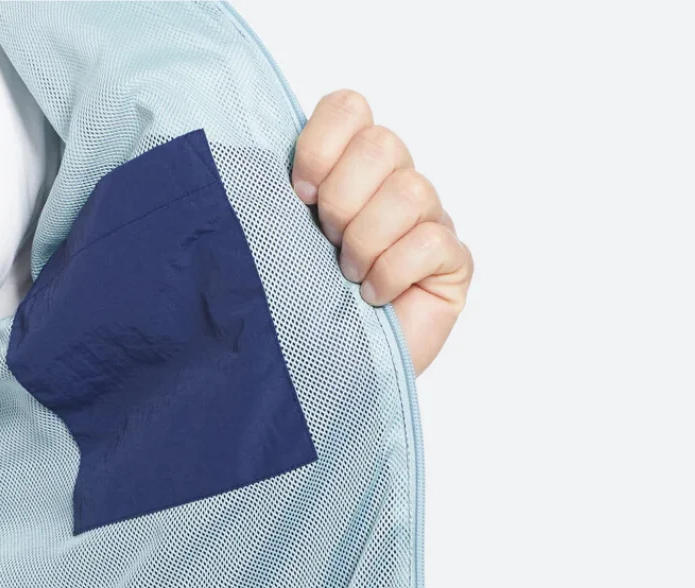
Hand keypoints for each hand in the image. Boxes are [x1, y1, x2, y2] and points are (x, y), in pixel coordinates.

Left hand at [292, 90, 472, 374]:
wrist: (324, 373)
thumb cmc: (299, 308)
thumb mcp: (274, 243)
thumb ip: (270, 196)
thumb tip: (240, 162)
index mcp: (349, 168)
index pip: (349, 107)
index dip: (320, 146)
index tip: (298, 196)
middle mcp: (393, 184)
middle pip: (382, 144)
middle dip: (342, 201)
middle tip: (326, 244)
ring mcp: (430, 221)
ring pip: (410, 191)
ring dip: (366, 242)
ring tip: (348, 277)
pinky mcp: (454, 261)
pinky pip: (431, 242)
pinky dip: (392, 273)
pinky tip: (375, 297)